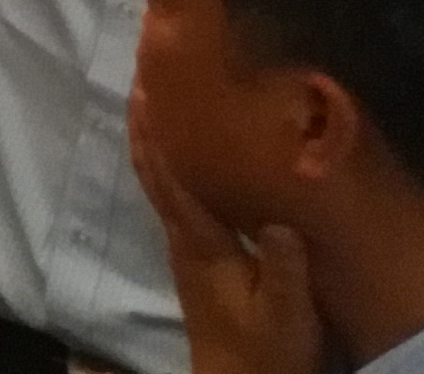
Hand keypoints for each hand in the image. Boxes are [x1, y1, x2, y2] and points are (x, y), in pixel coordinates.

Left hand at [134, 88, 322, 373]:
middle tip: (139, 77)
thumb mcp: (284, 312)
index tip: (144, 88)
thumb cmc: (263, 349)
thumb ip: (281, 266)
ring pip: (160, 183)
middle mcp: (182, 239)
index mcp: (199, 243)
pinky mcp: (194, 258)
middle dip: (143, 126)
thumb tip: (275, 218)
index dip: (154, 134)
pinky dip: (169, 168)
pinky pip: (174, 199)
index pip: (169, 179)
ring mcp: (184, 248)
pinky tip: (181, 157)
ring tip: (153, 101)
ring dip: (153, 141)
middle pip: (154, 173)